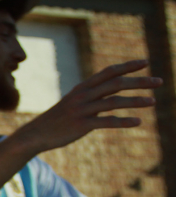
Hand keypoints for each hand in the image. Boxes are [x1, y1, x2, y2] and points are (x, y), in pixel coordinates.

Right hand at [19, 59, 161, 151]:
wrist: (36, 134)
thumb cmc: (58, 119)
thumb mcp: (74, 102)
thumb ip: (92, 94)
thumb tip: (112, 89)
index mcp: (82, 87)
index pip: (109, 72)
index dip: (127, 66)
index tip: (145, 62)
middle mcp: (83, 95)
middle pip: (115, 84)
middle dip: (139, 81)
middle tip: (159, 81)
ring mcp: (82, 110)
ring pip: (113, 102)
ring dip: (135, 101)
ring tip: (153, 101)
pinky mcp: (81, 125)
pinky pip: (106, 122)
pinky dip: (123, 121)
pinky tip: (138, 122)